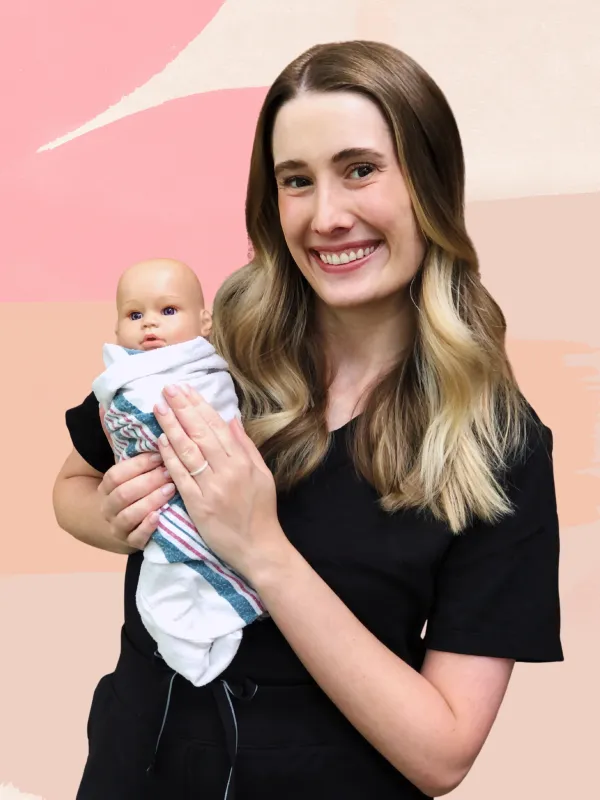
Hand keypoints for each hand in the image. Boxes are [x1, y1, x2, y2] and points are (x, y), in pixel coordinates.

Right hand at [98, 452, 174, 550]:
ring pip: (129, 515)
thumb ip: (130, 450)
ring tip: (171, 489)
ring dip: (151, 500)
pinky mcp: (131, 543)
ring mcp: (118, 527)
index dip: (138, 464)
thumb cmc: (131, 492)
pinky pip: (136, 538)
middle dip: (148, 481)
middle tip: (170, 471)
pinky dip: (147, 527)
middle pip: (124, 493)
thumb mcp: (127, 473)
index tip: (160, 455)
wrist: (115, 526)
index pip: (116, 475)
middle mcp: (108, 508)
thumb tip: (121, 415)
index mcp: (106, 488)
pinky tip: (159, 516)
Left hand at [155, 383, 292, 582]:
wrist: (258, 547)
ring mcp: (211, 488)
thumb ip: (245, 446)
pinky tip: (160, 440)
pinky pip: (180, 476)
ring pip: (188, 451)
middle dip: (182, 409)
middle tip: (168, 389)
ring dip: (171, 427)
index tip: (186, 389)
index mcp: (243, 462)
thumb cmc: (261, 510)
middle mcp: (227, 472)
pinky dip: (169, 457)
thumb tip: (232, 419)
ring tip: (159, 408)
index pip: (217, 427)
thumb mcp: (262, 474)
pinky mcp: (197, 505)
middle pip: (200, 434)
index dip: (199, 406)